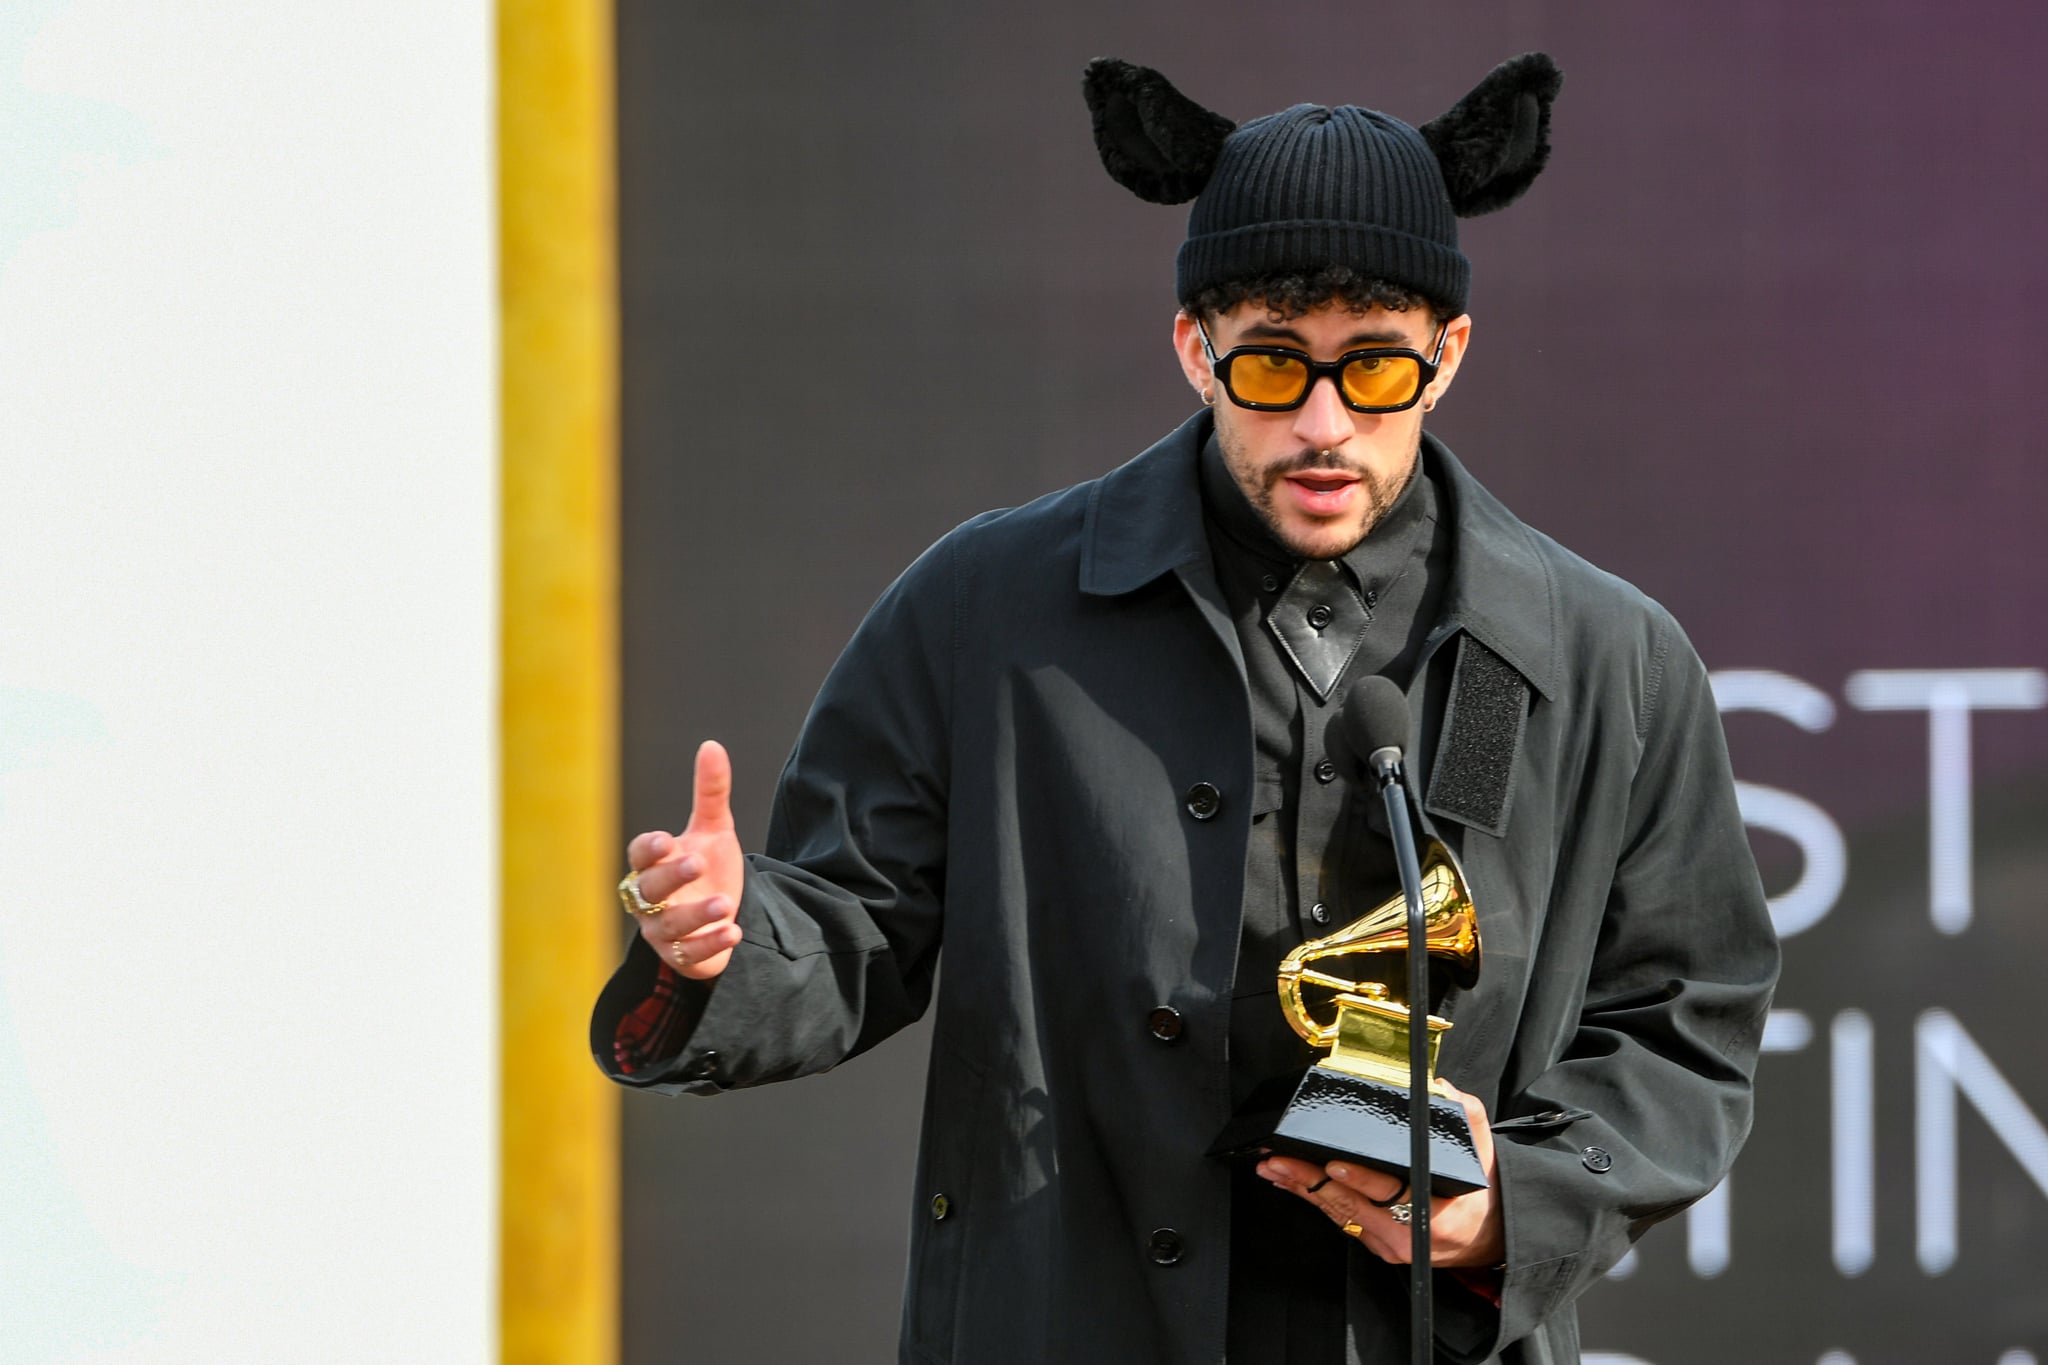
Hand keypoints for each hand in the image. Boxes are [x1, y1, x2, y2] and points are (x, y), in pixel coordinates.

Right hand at [626, 740, 745, 979]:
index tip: (667, 839)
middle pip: (650, 889)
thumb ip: (711, 792)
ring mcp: (663, 931)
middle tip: (696, 862)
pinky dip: (710, 945)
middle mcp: (651, 900)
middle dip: (671, 877)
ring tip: (725, 903)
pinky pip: (690, 955)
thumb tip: (712, 745)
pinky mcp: (683, 957)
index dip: (649, 848)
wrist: (722, 916)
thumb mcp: (714, 830)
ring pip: (670, 926)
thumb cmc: (708, 869)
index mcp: (654, 865)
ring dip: (696, 914)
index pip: (639, 855)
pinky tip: (734, 932)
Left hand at [1255, 1079, 1503, 1267]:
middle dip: (1310, 1181)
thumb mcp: (1482, 1149)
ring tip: (1273, 1167)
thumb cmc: (1480, 1192)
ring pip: (1339, 1214)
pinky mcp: (1377, 1245)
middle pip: (1352, 1205)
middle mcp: (1408, 1232)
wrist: (1488, 1236)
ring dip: (1302, 1189)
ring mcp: (1390, 1243)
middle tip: (1280, 1160)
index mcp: (1434, 1211)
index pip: (1392, 1193)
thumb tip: (1439, 1087)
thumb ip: (1464, 1114)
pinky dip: (1313, 1200)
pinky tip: (1290, 1184)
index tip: (1334, 1164)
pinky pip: (1341, 1220)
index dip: (1360, 1180)